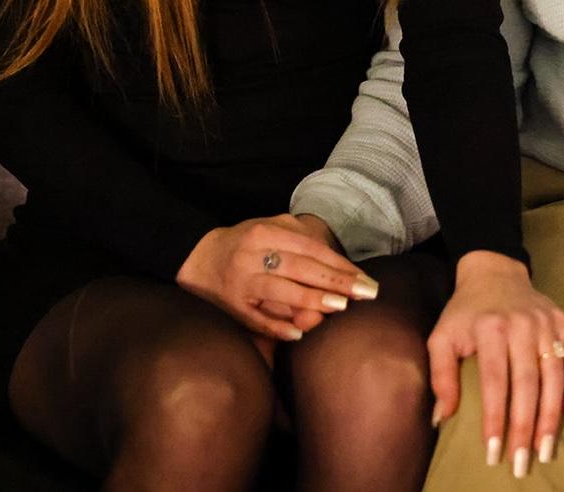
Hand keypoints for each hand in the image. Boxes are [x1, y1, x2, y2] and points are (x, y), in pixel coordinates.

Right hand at [176, 213, 377, 342]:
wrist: (198, 259)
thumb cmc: (246, 244)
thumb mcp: (270, 228)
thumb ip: (300, 239)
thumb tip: (335, 261)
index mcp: (266, 232)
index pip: (310, 249)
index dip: (340, 264)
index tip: (364, 279)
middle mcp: (253, 255)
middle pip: (300, 268)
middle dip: (335, 281)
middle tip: (365, 293)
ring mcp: (241, 282)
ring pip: (280, 291)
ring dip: (312, 300)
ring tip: (340, 307)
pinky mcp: (231, 307)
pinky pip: (257, 319)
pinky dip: (278, 327)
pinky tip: (299, 335)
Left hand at [427, 251, 563, 476]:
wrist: (494, 271)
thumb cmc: (465, 312)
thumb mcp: (442, 336)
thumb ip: (441, 375)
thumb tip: (442, 417)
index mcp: (490, 327)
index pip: (494, 381)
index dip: (495, 418)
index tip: (493, 452)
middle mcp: (521, 323)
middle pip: (527, 382)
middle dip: (525, 426)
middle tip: (522, 462)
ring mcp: (546, 322)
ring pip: (555, 374)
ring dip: (552, 415)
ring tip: (546, 449)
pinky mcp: (562, 320)